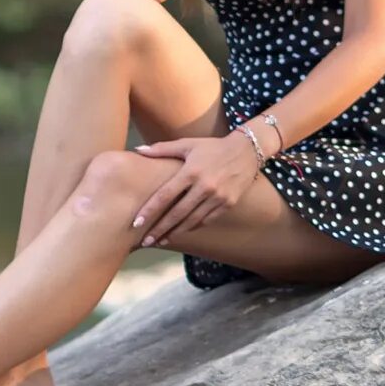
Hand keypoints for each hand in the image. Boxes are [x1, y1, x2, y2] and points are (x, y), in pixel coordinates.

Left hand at [128, 130, 261, 246]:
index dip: (150, 210)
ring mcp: (218, 197)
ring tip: (160, 241)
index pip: (166, 195)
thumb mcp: (187, 144)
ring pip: (192, 221)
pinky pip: (206, 220)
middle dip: (160, 229)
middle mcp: (204, 186)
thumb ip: (162, 149)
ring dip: (175, 232)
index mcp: (191, 172)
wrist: (247, 151)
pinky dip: (192, 227)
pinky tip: (180, 232)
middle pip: (177, 213)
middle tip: (145, 241)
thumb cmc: (212, 147)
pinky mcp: (228, 204)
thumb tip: (138, 151)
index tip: (137, 223)